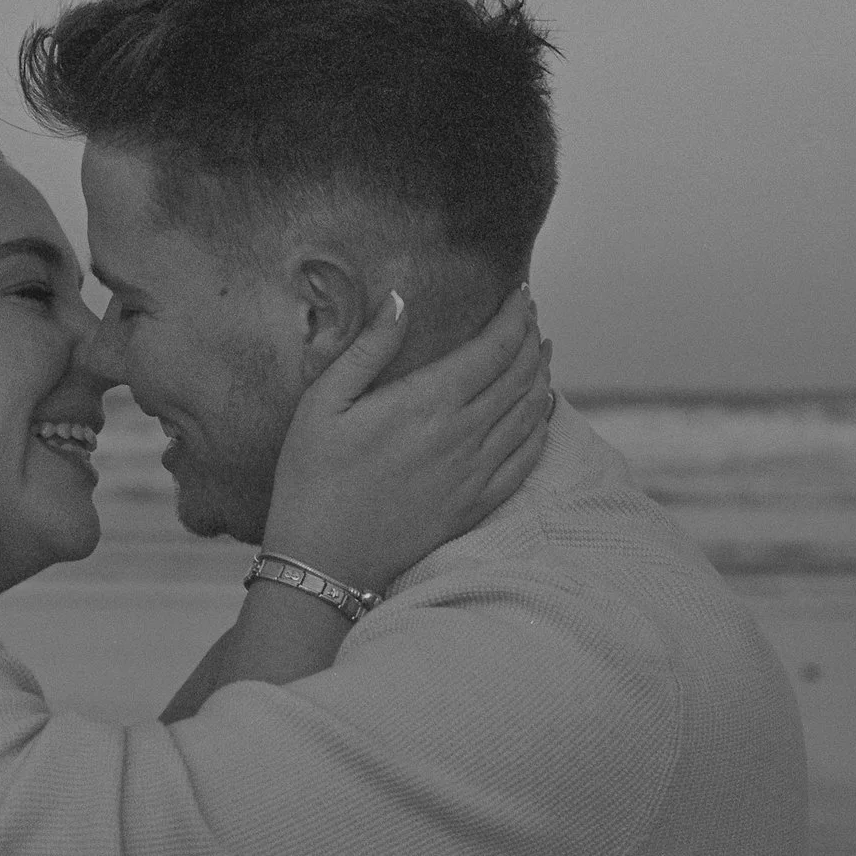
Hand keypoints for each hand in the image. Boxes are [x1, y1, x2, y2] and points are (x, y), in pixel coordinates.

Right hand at [260, 287, 553, 596]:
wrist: (324, 561)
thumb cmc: (313, 477)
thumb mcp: (323, 402)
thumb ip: (368, 348)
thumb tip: (400, 298)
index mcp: (427, 402)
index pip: (494, 347)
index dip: (516, 316)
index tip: (521, 294)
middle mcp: (463, 434)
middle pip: (520, 374)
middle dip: (531, 338)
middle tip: (530, 317)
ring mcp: (476, 472)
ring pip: (531, 412)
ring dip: (541, 375)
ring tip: (540, 352)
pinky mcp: (478, 504)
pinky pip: (528, 458)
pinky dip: (542, 426)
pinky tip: (541, 410)